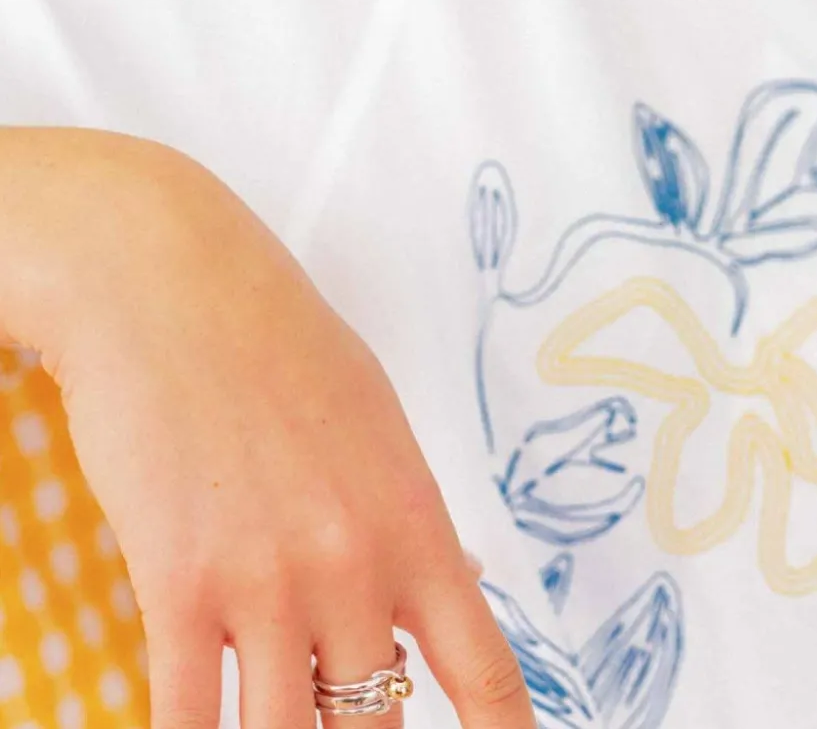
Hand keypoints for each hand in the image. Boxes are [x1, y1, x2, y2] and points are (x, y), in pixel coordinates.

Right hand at [29, 133, 533, 728]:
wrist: (176, 288)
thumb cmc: (283, 344)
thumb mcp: (378, 424)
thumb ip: (412, 519)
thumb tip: (462, 585)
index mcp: (418, 523)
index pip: (483, 669)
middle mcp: (356, 566)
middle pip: (375, 727)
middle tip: (346, 719)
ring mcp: (267, 582)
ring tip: (277, 714)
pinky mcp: (177, 585)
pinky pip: (186, 717)